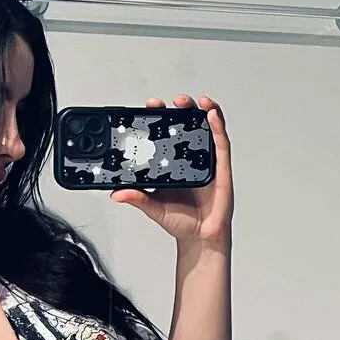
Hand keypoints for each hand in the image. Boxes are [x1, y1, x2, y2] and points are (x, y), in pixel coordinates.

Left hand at [113, 94, 234, 249]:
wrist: (200, 237)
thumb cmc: (181, 221)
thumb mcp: (153, 208)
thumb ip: (137, 198)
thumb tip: (117, 193)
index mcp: (172, 163)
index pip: (166, 135)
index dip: (159, 118)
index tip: (150, 107)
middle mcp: (190, 158)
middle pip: (187, 126)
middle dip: (180, 109)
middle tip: (170, 103)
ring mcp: (207, 161)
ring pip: (206, 129)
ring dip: (201, 111)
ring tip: (193, 102)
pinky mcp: (221, 168)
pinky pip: (221, 143)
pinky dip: (218, 127)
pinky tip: (212, 116)